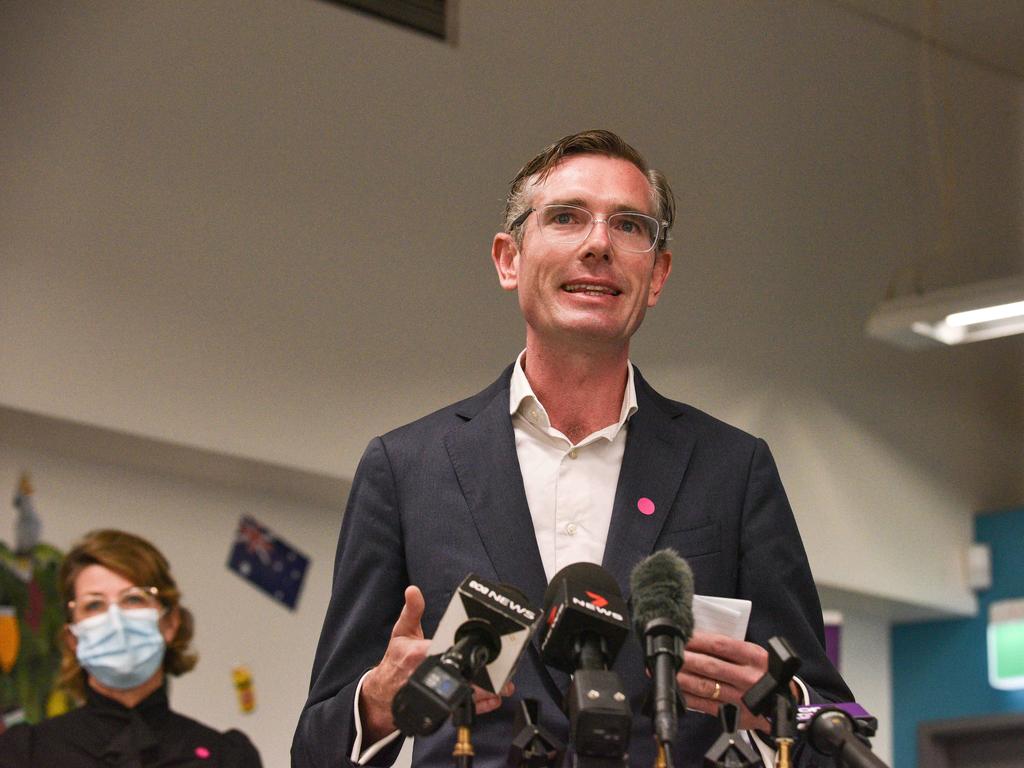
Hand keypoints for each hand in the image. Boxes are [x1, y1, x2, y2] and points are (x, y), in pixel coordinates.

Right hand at [359, 586, 515, 741]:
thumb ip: (411, 611)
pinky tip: (493, 699)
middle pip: (459, 674)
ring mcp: (434, 692)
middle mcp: (427, 675)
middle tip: (501, 669)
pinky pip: (462, 707)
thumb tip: (413, 591)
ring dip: (486, 691)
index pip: (445, 649)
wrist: (384, 691)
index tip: (478, 645)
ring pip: (464, 693)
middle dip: (482, 673)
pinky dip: (480, 706)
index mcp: (418, 654)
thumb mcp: (401, 632)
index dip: (463, 649)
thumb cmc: (395, 660)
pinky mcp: (438, 706)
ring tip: (504, 686)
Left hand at [676, 630, 770, 731]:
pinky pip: (706, 705)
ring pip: (705, 686)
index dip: (698, 640)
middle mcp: (748, 677)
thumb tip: (697, 640)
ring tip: (668, 670)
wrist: (784, 703)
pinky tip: (676, 690)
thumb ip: (731, 648)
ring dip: (683, 678)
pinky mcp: (733, 715)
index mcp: (754, 657)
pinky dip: (689, 697)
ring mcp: (740, 698)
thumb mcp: (755, 655)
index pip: (720, 645)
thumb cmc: (763, 672)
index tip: (681, 635)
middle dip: (686, 658)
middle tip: (669, 653)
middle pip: (710, 665)